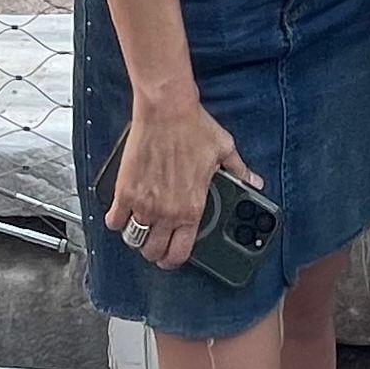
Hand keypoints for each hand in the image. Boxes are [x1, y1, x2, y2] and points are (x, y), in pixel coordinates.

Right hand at [106, 93, 256, 271]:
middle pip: (153, 251)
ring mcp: (144, 203)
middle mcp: (167, 212)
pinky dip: (117, 220)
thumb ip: (240, 171)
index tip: (171, 256)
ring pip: (133, 239)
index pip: (180, 252)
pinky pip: (115, 220)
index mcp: (191, 208)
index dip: (174, 260)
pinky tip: (121, 213)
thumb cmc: (194, 126)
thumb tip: (254, 181)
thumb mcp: (224, 149)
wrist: (167, 108)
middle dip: (153, 252)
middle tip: (154, 243)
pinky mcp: (125, 190)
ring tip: (138, 229)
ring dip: (135, 237)